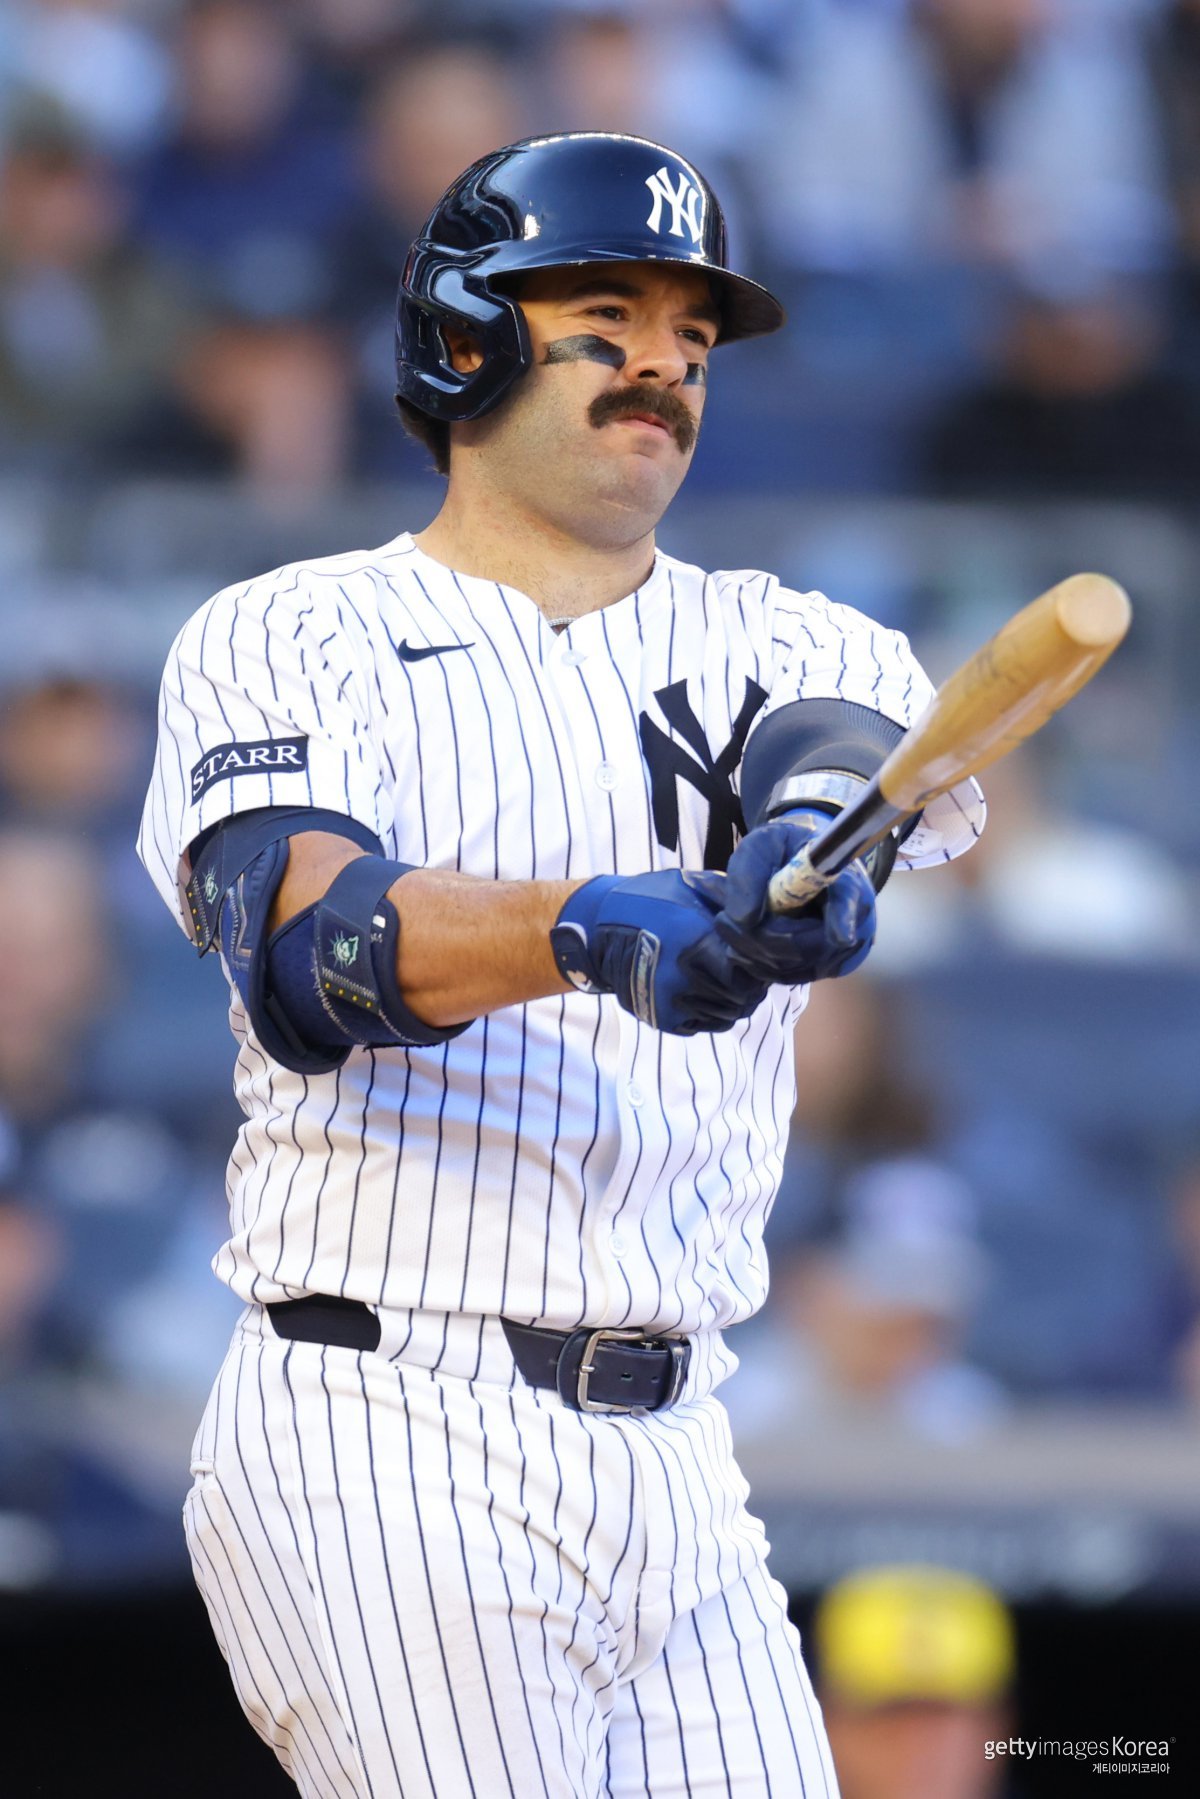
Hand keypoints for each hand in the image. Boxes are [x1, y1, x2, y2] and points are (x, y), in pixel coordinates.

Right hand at [551, 870, 768, 1034]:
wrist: (599, 932)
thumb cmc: (651, 901)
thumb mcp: (693, 886)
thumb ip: (732, 901)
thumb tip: (772, 911)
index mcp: (697, 941)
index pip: (753, 968)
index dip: (761, 964)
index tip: (758, 956)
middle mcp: (686, 975)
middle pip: (745, 995)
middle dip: (752, 984)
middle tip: (747, 972)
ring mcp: (673, 1001)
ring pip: (729, 1014)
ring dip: (734, 999)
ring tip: (726, 981)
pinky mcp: (664, 1018)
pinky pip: (706, 1023)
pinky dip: (712, 1011)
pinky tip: (705, 991)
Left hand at [698, 809, 875, 983]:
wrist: (800, 867)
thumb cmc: (784, 850)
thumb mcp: (763, 844)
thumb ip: (750, 871)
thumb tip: (744, 919)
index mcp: (843, 879)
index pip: (848, 901)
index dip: (844, 920)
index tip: (841, 937)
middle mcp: (852, 919)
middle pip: (806, 946)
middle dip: (757, 936)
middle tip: (722, 919)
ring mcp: (839, 950)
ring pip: (790, 965)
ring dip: (749, 948)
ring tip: (726, 922)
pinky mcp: (821, 969)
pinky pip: (783, 976)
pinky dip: (756, 961)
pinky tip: (741, 939)